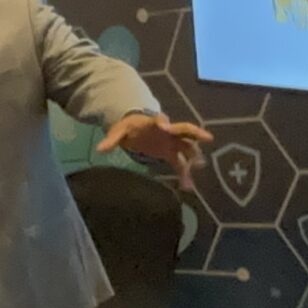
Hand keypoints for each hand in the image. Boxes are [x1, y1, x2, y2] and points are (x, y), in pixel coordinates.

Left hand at [98, 113, 216, 190]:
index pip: (161, 120)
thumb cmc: (129, 127)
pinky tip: (188, 188)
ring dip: (193, 159)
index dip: (164, 122)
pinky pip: (181, 165)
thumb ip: (111, 140)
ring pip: (187, 149)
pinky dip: (184, 175)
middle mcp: (168, 131)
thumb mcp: (119, 131)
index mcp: (154, 122)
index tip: (166, 126)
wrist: (136, 129)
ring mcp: (172, 143)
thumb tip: (100, 149)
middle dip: (196, 134)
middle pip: (185, 131)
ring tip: (198, 169)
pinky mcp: (171, 154)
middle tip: (208, 138)